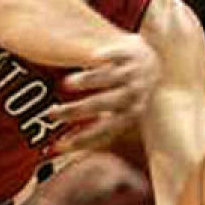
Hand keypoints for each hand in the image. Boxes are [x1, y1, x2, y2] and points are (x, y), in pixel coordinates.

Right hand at [49, 34, 161, 151]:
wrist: (153, 62)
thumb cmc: (127, 95)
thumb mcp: (117, 115)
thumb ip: (93, 131)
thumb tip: (57, 153)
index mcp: (130, 115)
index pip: (105, 131)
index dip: (83, 139)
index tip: (58, 146)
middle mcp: (133, 94)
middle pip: (104, 103)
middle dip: (77, 110)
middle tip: (52, 114)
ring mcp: (132, 72)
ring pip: (110, 77)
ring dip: (89, 80)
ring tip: (65, 84)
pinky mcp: (130, 52)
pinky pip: (119, 54)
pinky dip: (109, 55)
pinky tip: (93, 55)